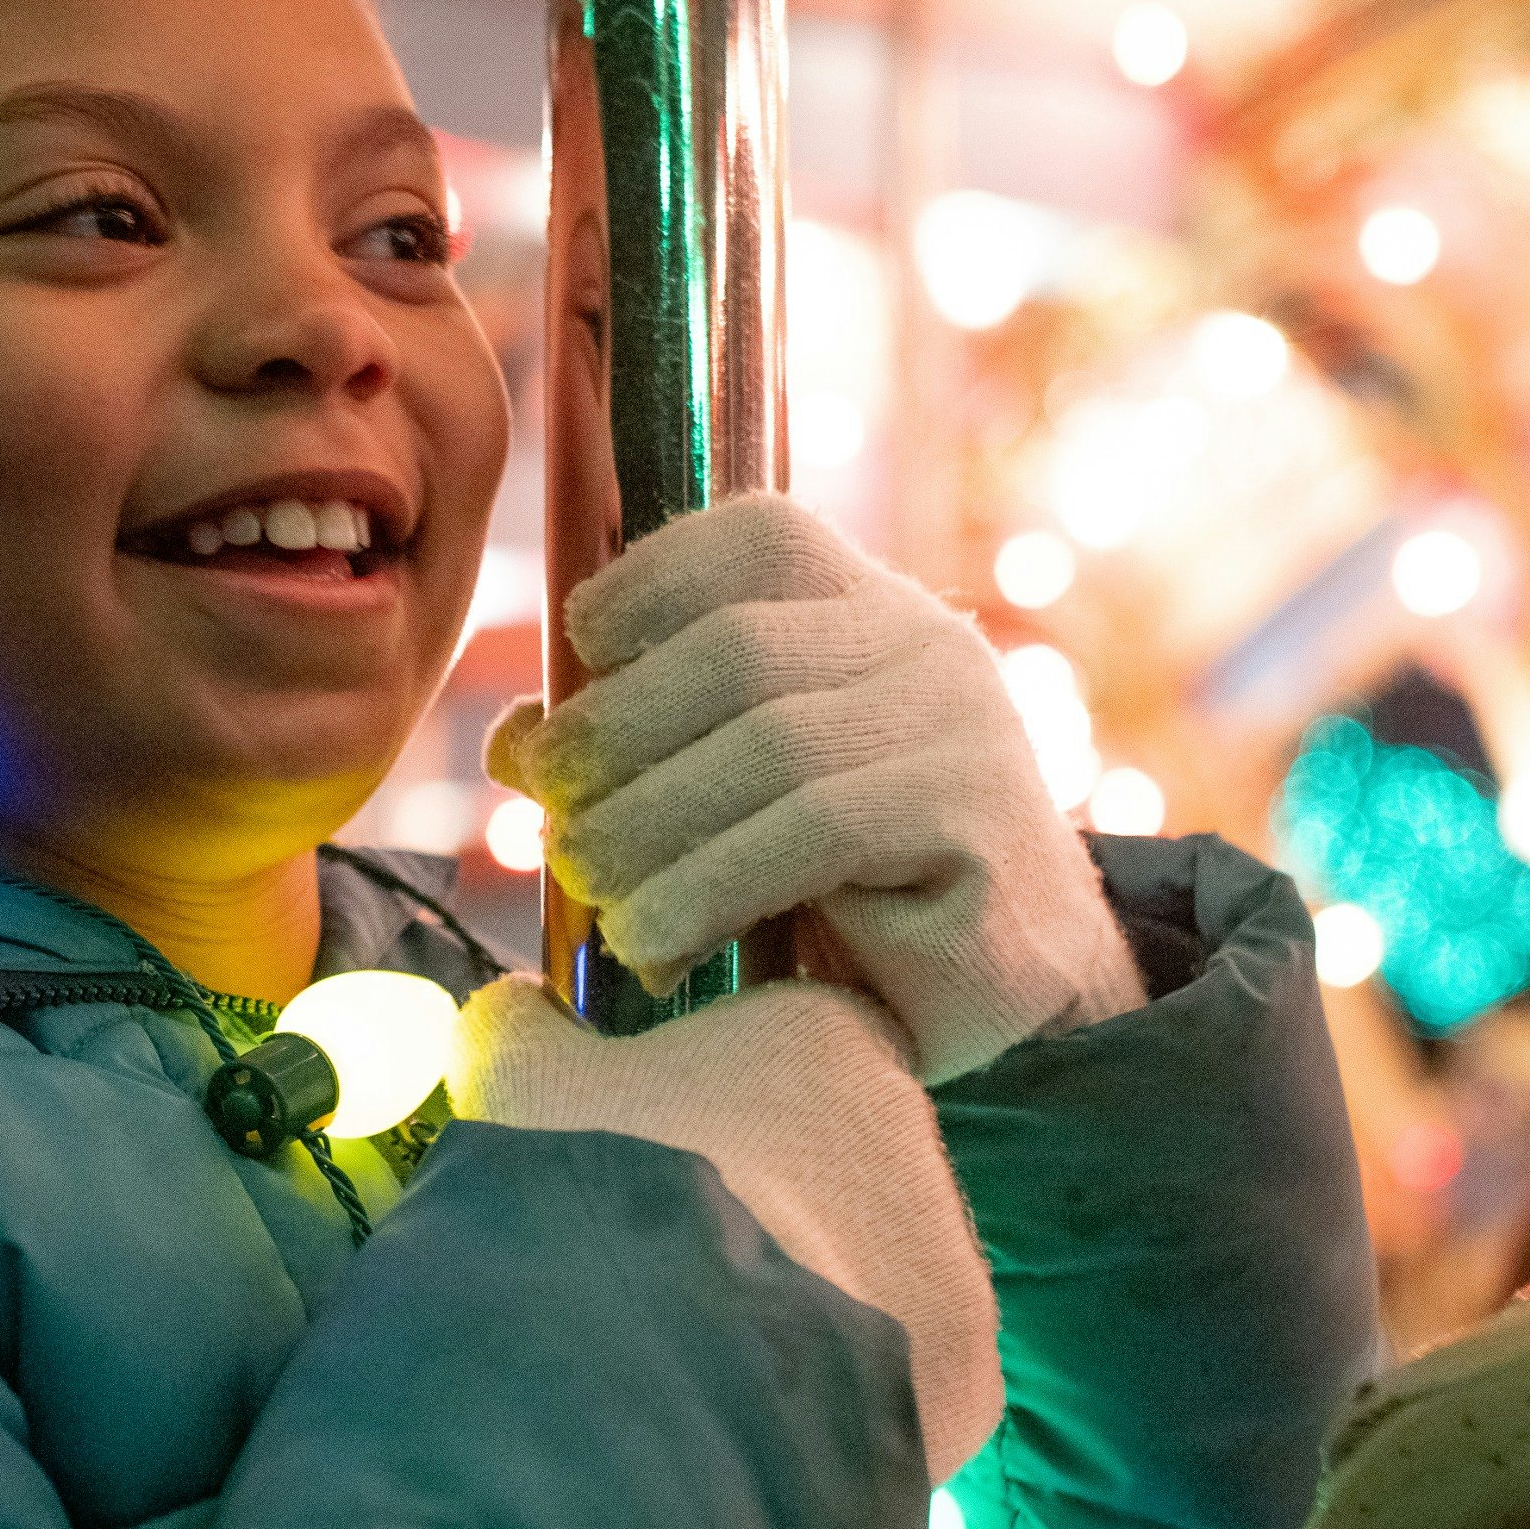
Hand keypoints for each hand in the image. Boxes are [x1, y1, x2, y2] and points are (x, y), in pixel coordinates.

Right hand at [451, 976, 1000, 1480]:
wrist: (665, 1364)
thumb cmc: (600, 1185)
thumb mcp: (517, 1079)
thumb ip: (520, 1026)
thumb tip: (516, 1009)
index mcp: (830, 1035)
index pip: (791, 1042)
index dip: (718, 1092)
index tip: (653, 1144)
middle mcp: (918, 1136)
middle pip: (835, 1161)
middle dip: (764, 1202)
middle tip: (665, 1258)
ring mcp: (955, 1266)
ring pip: (869, 1272)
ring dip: (799, 1299)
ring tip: (700, 1351)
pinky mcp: (964, 1383)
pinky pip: (891, 1378)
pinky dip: (829, 1393)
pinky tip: (753, 1417)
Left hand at [490, 496, 1145, 1085]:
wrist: (1012, 992)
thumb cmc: (855, 888)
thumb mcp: (741, 795)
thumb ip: (643, 749)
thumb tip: (518, 741)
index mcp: (869, 608)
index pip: (759, 536)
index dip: (650, 575)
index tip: (581, 648)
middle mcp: (925, 646)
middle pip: (737, 646)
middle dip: (615, 728)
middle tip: (548, 807)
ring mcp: (963, 727)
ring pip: (768, 745)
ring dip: (646, 825)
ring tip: (589, 887)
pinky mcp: (975, 822)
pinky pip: (814, 834)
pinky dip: (705, 887)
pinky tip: (653, 940)